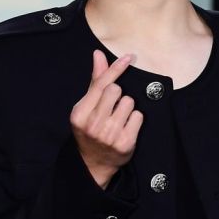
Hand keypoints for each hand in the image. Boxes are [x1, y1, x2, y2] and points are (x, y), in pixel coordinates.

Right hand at [70, 50, 142, 188]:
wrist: (93, 163)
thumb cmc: (90, 128)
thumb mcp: (86, 106)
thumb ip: (95, 81)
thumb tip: (98, 54)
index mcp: (80, 113)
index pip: (101, 84)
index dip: (115, 68)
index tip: (128, 57)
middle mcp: (93, 124)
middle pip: (115, 90)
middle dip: (118, 94)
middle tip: (113, 105)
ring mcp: (109, 135)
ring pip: (129, 102)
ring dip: (127, 106)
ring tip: (119, 116)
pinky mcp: (125, 143)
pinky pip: (138, 116)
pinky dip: (135, 118)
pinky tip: (126, 126)